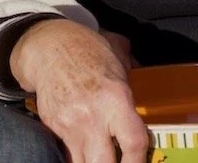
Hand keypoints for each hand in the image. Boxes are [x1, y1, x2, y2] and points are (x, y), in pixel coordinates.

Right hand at [11, 19, 148, 162]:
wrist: (48, 46)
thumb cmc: (87, 49)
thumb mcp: (118, 54)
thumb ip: (135, 71)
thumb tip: (150, 82)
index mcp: (115, 98)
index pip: (133, 143)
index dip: (139, 161)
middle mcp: (92, 116)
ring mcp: (70, 124)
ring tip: (103, 157)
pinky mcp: (54, 127)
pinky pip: (68, 153)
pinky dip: (78, 155)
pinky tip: (87, 150)